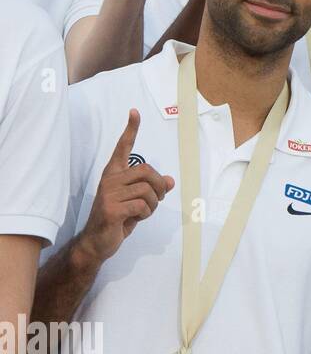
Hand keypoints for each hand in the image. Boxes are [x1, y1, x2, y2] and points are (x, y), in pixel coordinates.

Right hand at [79, 109, 174, 263]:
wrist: (97, 242)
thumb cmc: (119, 218)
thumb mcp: (138, 201)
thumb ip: (152, 189)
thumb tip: (170, 180)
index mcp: (114, 174)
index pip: (123, 147)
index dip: (130, 129)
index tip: (135, 112)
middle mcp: (110, 179)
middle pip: (148, 171)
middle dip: (160, 187)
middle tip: (156, 200)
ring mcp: (109, 193)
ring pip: (148, 191)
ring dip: (153, 205)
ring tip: (141, 213)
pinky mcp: (111, 209)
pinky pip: (143, 206)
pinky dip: (146, 215)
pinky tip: (133, 220)